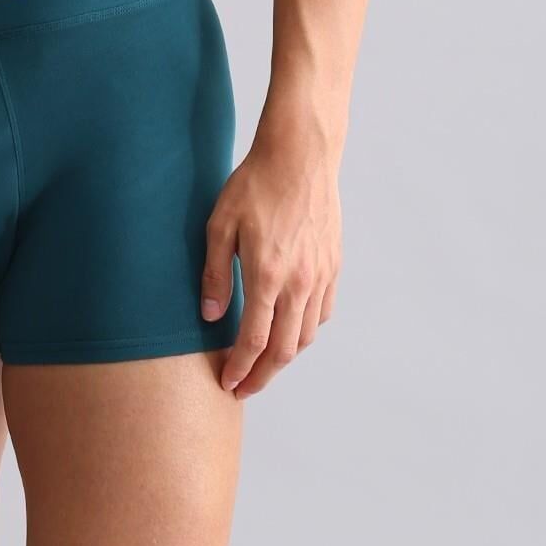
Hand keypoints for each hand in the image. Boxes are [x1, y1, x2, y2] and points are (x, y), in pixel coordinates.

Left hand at [199, 126, 341, 399]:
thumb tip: (212, 316)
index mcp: (268, 275)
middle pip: (283, 350)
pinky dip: (305, 331)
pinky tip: (290, 329)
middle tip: (243, 388)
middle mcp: (300, 283)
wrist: (300, 156)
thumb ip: (215, 274)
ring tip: (263, 364)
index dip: (239, 368)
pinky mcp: (333, 265)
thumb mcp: (220, 225)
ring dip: (284, 358)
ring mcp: (321, 276)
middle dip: (262, 376)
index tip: (227, 384)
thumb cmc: (255, 185)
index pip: (254, 340)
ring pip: (305, 336)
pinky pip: (322, 313)